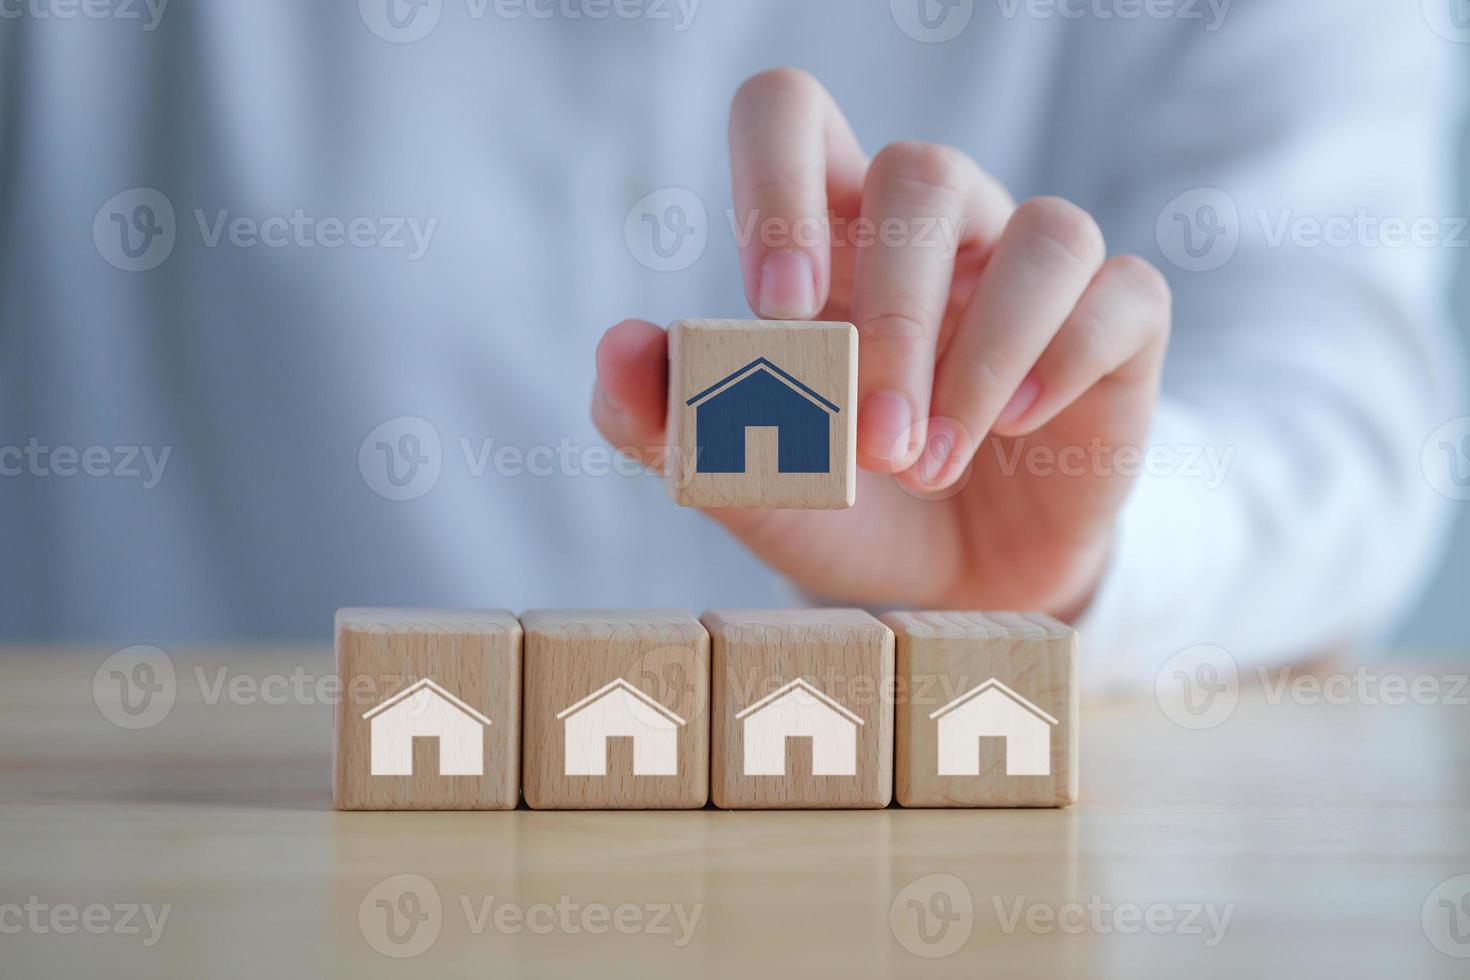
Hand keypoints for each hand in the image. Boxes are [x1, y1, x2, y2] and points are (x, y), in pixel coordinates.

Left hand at [592, 69, 1170, 618]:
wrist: (955, 587)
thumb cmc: (844, 508)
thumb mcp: (745, 480)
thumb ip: (668, 420)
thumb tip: (622, 345)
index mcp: (829, 231)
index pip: (794, 113)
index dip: (778, 178)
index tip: (775, 303)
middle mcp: (937, 226)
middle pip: (923, 176)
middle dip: (893, 320)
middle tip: (870, 445)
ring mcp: (1031, 269)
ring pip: (1045, 231)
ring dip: (982, 358)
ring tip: (930, 466)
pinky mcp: (1117, 324)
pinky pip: (1122, 292)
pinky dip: (1067, 360)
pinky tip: (1017, 427)